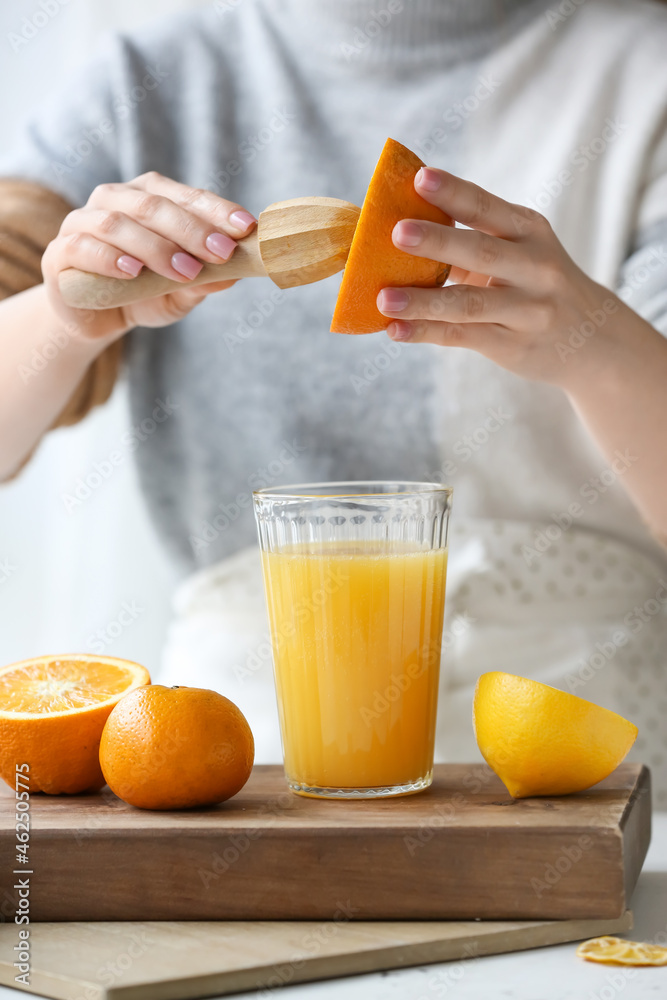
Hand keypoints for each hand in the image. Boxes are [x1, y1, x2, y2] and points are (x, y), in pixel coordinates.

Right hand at [42, 171, 256, 339]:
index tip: (246, 228)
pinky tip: (133, 271)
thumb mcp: (180, 292)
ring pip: (117, 222)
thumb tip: (235, 274)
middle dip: (192, 229)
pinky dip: (109, 257)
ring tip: (184, 270)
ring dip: (155, 246)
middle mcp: (114, 201)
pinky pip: (82, 247)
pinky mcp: (60, 253)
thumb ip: (203, 281)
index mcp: (149, 199)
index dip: (217, 210)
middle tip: (221, 253)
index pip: (185, 196)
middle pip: (153, 205)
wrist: (95, 319)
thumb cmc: (142, 295)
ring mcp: (82, 222)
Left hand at [377, 168, 621, 387]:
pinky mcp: (512, 345)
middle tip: (397, 232)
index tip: (420, 178)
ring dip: (423, 301)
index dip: (453, 193)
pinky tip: (395, 330)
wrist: (592, 338)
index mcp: (529, 231)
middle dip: (437, 241)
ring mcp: (526, 310)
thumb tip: (400, 226)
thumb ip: (472, 239)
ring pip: (468, 303)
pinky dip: (426, 333)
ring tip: (383, 298)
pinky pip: (462, 336)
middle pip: (480, 252)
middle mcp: (534, 267)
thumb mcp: (521, 252)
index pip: (487, 208)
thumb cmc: (536, 284)